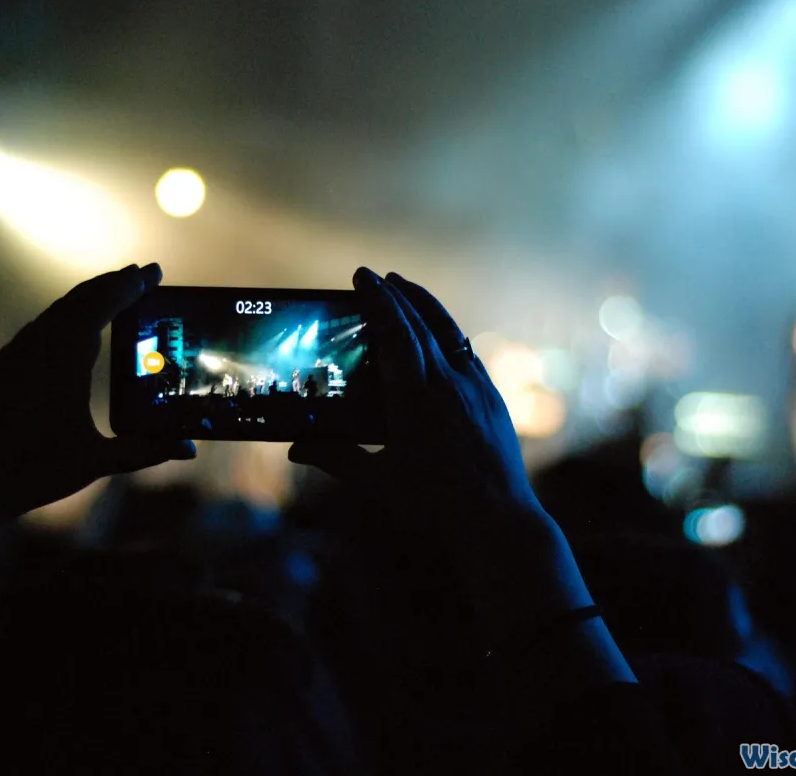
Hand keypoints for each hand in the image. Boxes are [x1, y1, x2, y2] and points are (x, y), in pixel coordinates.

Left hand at [0, 263, 195, 520]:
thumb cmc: (32, 473)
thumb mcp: (96, 462)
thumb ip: (146, 451)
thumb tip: (189, 448)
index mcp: (62, 359)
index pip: (102, 306)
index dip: (130, 286)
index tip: (153, 272)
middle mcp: (37, 346)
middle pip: (81, 299)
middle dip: (114, 284)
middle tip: (143, 275)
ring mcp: (17, 353)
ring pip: (58, 310)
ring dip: (89, 297)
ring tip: (115, 293)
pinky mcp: (5, 365)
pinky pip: (41, 326)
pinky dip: (67, 315)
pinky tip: (75, 328)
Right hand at [289, 268, 589, 632]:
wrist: (499, 520)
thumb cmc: (434, 505)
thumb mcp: (378, 482)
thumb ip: (336, 458)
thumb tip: (295, 448)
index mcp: (415, 396)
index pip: (395, 331)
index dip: (378, 299)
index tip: (363, 276)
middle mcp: (448, 382)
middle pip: (420, 323)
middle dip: (396, 295)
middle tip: (376, 277)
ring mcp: (475, 387)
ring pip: (449, 332)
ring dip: (425, 306)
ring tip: (407, 288)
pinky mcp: (492, 398)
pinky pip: (468, 353)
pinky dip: (448, 334)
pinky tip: (442, 335)